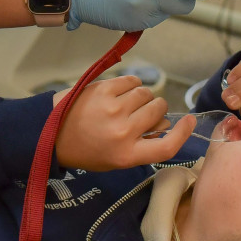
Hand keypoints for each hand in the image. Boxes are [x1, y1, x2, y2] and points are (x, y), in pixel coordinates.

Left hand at [55, 75, 196, 171]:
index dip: (183, 133)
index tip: (189, 121)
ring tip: (126, 103)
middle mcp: (124, 133)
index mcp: (128, 155)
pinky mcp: (104, 90)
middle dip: (155, 109)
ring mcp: (114, 109)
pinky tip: (120, 92)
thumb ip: (143, 145)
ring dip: (142, 96)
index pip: (168, 146)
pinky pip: (132, 81)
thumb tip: (164, 125)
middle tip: (140, 113)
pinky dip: (131, 84)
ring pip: (146, 93)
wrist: (51, 135)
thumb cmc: (86, 150)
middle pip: (159, 111)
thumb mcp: (116, 159)